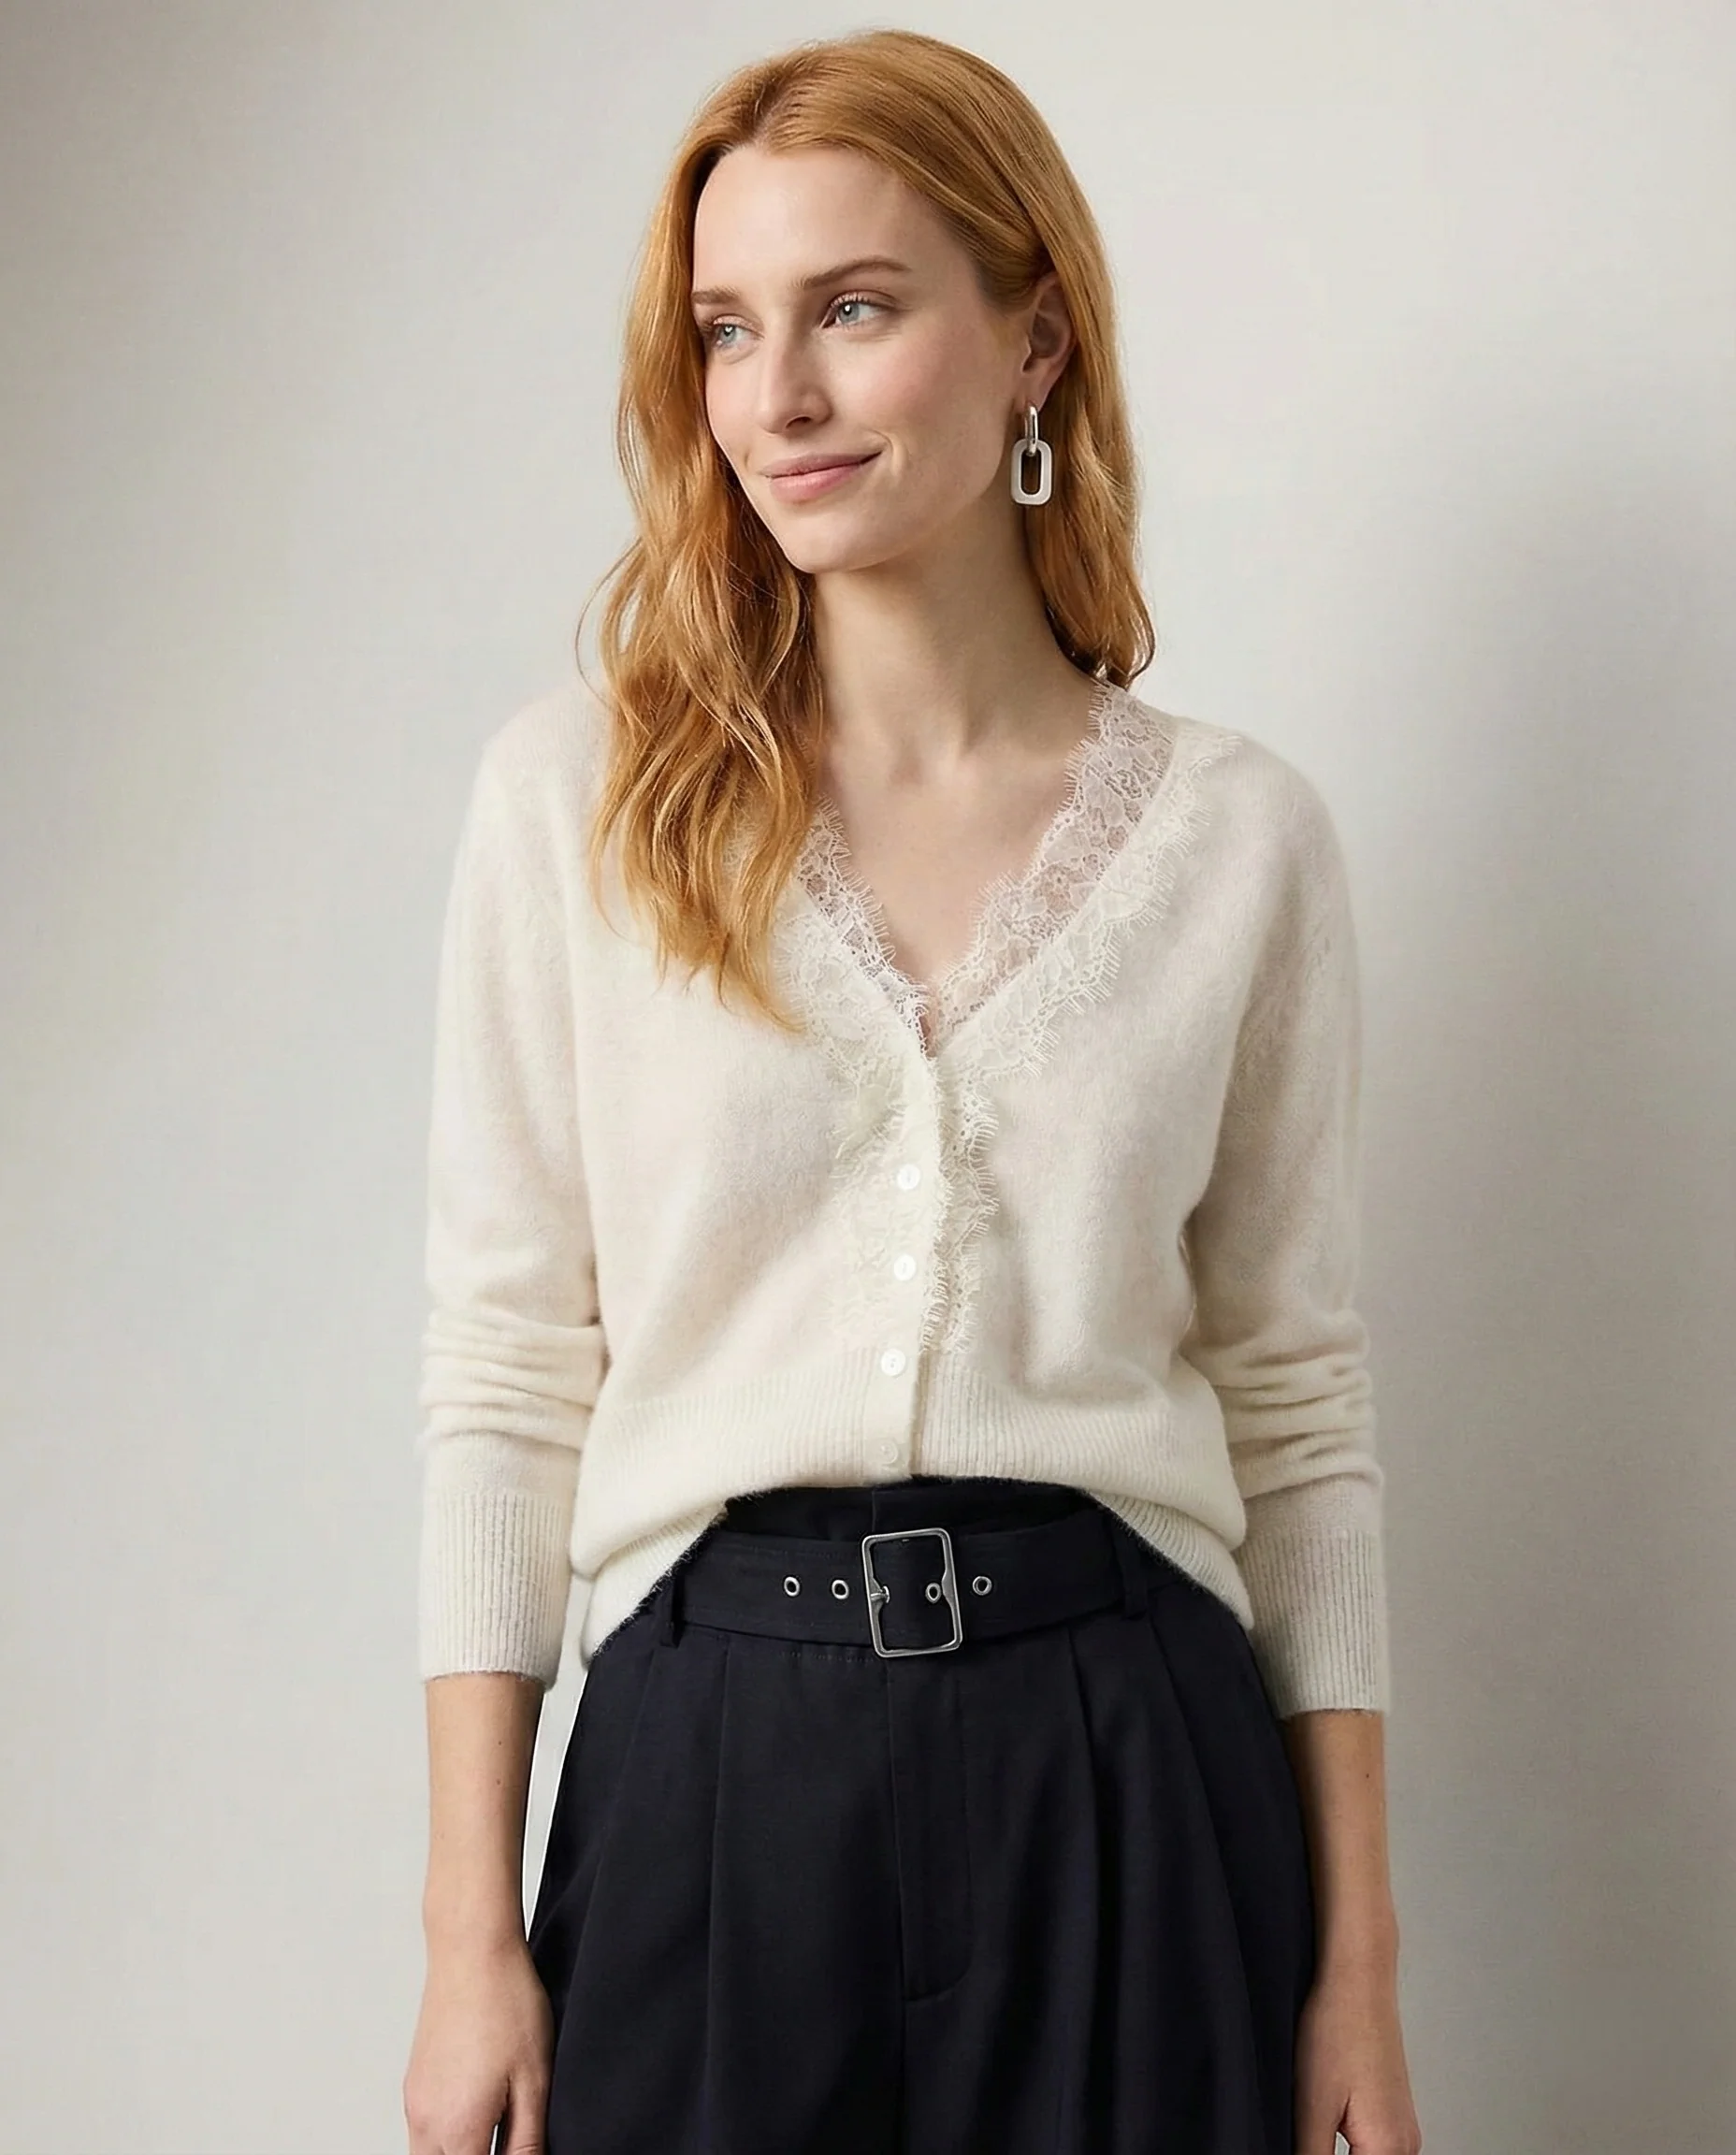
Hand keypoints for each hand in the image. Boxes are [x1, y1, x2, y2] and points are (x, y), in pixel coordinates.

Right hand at [403, 1931, 553, 2154]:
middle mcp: (425, 2122)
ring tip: (496, 2127)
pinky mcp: (413, 2083)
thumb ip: (528, 2141)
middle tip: (505, 2142)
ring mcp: (414, 2102)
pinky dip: (447, 2136)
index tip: (518, 2149)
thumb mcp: (534, 2080)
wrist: (471, 1949)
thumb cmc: (506, 2002)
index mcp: (458, 2129)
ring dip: (460, 2152)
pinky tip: (479, 2109)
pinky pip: (423, 2131)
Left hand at [1293, 1952, 1422, 2154]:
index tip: (1304, 2148)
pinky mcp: (1391, 2111)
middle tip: (1302, 2135)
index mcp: (1389, 2151)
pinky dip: (1347, 2149)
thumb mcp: (1310, 2107)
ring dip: (1335, 2154)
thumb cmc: (1337, 2028)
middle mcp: (1406, 2145)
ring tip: (1306, 2131)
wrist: (1357, 1976)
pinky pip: (1372, 2148)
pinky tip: (1320, 2133)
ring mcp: (1402, 2128)